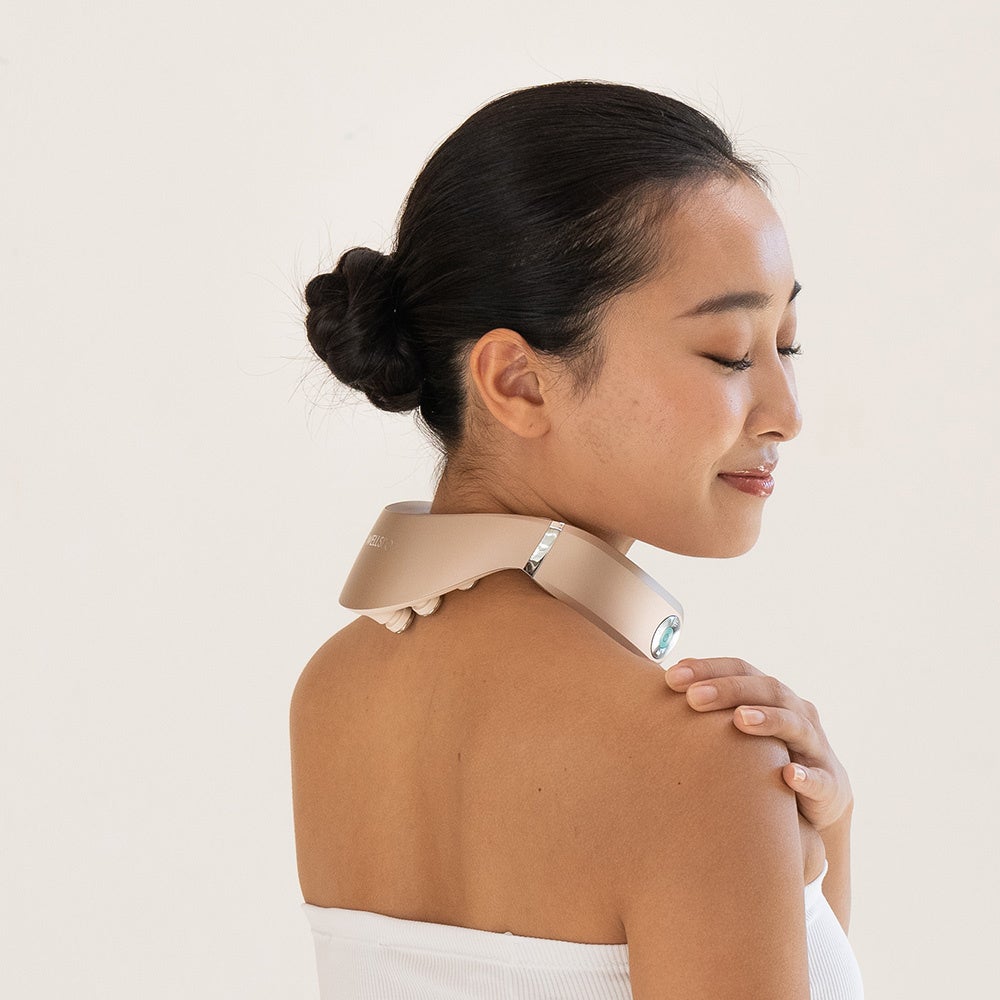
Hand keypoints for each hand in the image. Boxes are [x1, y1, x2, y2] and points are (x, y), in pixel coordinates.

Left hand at [664, 657, 852, 832]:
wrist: (818, 802)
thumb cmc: (765, 756)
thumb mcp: (737, 730)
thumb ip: (708, 708)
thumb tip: (654, 687)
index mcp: (770, 694)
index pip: (740, 669)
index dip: (708, 668)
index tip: (671, 676)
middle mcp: (796, 711)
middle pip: (765, 689)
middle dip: (728, 690)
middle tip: (693, 697)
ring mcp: (816, 745)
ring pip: (795, 724)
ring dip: (767, 719)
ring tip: (740, 720)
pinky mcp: (830, 785)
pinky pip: (820, 778)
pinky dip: (806, 776)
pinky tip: (789, 775)